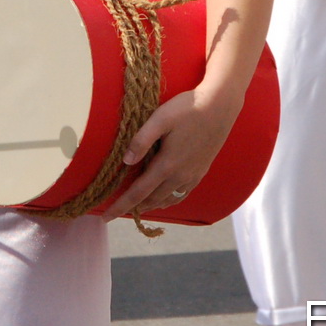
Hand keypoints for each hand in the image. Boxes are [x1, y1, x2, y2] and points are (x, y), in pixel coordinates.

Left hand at [102, 85, 241, 218]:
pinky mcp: (201, 171)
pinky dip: (168, 200)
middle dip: (133, 208)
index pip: (138, 193)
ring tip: (137, 207)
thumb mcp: (160, 119)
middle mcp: (180, 176)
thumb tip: (126, 161)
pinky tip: (164, 197)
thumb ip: (141, 140)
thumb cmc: (187, 109)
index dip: (120, 206)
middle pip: (152, 200)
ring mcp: (193, 175)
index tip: (106, 218)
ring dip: (151, 205)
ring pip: (168, 199)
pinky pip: (181, 194)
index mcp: (167, 165)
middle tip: (117, 211)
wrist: (220, 107)